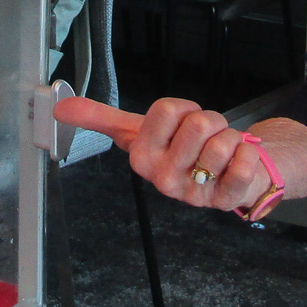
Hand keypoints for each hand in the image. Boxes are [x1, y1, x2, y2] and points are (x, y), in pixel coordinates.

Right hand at [54, 95, 272, 212]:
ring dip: (230, 137)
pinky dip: (248, 153)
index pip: (167, 109)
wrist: (222, 174)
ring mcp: (195, 193)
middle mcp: (164, 180)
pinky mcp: (227, 199)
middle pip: (198, 123)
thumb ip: (99, 119)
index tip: (180, 125)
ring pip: (223, 142)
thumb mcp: (140, 131)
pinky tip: (237, 163)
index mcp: (141, 158)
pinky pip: (245, 162)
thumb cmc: (182, 149)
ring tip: (220, 153)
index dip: (182, 109)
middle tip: (204, 140)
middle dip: (211, 122)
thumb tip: (57, 107)